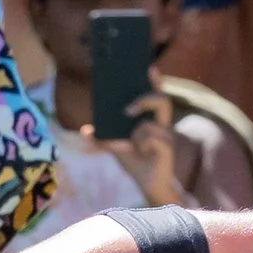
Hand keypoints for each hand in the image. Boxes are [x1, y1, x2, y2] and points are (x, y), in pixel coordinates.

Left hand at [94, 87, 182, 207]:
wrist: (149, 186)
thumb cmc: (136, 163)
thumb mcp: (116, 148)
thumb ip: (102, 138)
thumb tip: (84, 129)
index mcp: (153, 119)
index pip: (157, 95)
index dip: (155, 81)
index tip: (149, 67)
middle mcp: (163, 124)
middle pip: (162, 100)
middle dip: (143, 100)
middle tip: (126, 111)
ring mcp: (167, 135)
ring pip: (151, 123)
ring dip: (137, 133)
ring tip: (134, 146)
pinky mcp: (168, 148)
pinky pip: (151, 137)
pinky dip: (141, 144)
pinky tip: (141, 152)